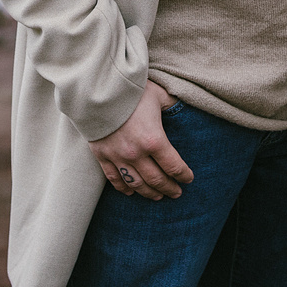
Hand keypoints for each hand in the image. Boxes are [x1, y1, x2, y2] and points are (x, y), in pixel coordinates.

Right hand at [90, 81, 193, 200]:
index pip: (174, 166)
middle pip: (157, 180)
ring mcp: (118, 157)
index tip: (189, 179)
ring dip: (149, 193)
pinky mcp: (102, 156)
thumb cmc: (131, 90)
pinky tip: (131, 192)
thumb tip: (181, 107)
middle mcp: (137, 154)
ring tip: (157, 196)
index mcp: (154, 140)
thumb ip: (172, 104)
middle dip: (169, 188)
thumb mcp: (159, 94)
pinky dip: (124, 188)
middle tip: (177, 193)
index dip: (184, 175)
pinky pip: (114, 178)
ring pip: (137, 184)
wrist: (98, 90)